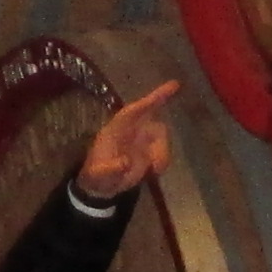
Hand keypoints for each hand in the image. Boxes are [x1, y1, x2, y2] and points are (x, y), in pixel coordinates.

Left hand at [77, 80, 180, 202]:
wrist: (101, 186)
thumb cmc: (96, 175)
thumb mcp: (99, 174)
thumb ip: (110, 169)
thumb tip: (126, 163)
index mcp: (117, 128)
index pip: (136, 109)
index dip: (153, 97)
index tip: (173, 85)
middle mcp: (133, 129)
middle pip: (152, 114)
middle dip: (162, 103)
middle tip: (174, 96)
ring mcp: (143, 140)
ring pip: (162, 136)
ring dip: (163, 151)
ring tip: (154, 169)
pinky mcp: (150, 152)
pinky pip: (163, 152)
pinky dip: (162, 161)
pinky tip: (154, 172)